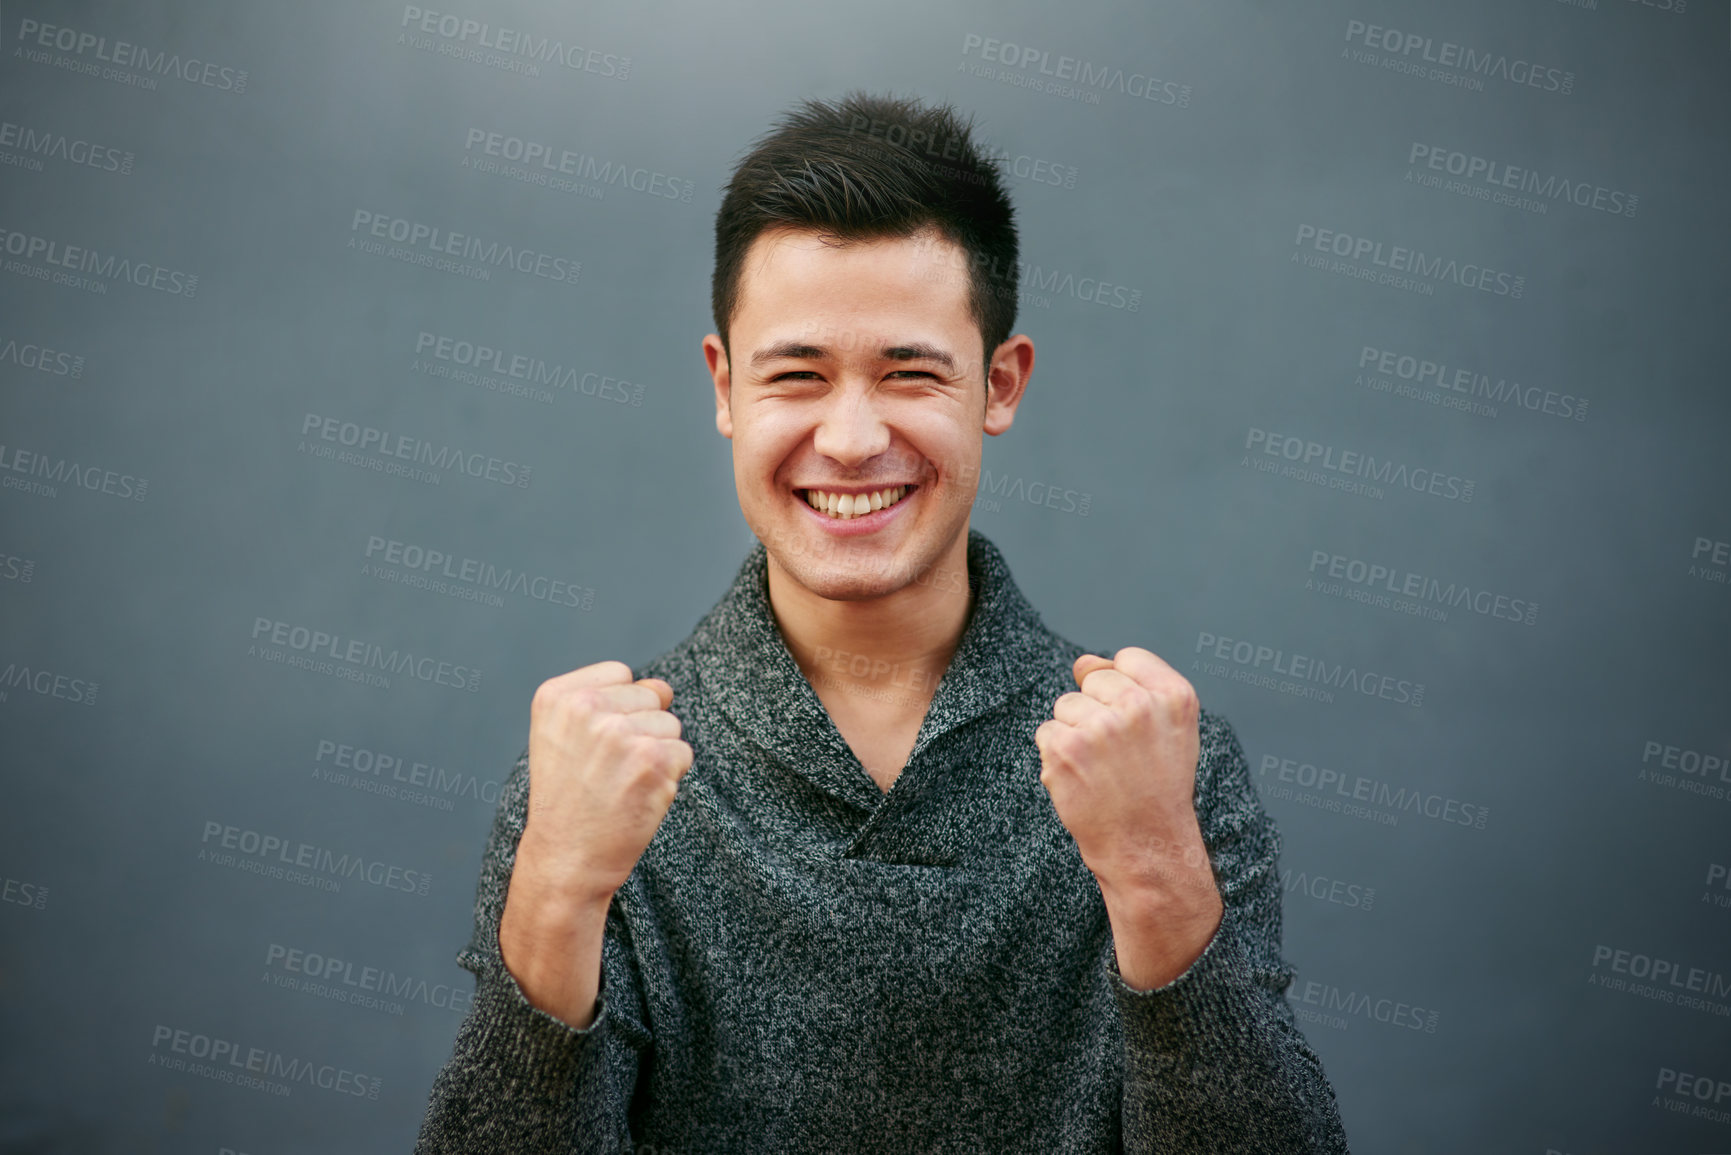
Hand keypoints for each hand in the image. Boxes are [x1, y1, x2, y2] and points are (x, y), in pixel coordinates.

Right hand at [500, 660, 691, 1026]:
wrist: (565, 861)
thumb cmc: (569, 800)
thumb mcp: (560, 737)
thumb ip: (603, 700)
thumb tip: (663, 688)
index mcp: (557, 696)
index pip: (622, 673)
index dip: (620, 708)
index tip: (595, 745)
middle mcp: (586, 708)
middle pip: (652, 696)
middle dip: (642, 730)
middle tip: (609, 770)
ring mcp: (620, 733)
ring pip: (671, 725)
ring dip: (658, 756)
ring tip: (622, 784)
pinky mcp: (651, 760)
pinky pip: (683, 753)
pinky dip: (669, 778)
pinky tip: (637, 798)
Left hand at [1034, 647, 1213, 905]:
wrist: (1147, 847)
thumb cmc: (1157, 789)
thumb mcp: (1171, 731)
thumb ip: (1136, 686)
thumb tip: (1083, 661)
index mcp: (1173, 697)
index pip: (1127, 658)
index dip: (1121, 687)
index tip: (1130, 721)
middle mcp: (1138, 706)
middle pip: (1092, 679)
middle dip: (1096, 711)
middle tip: (1118, 756)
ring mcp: (1100, 727)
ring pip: (1066, 706)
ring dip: (1074, 735)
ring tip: (1101, 769)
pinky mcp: (1066, 748)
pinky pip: (1047, 732)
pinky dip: (1056, 757)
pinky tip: (1081, 780)